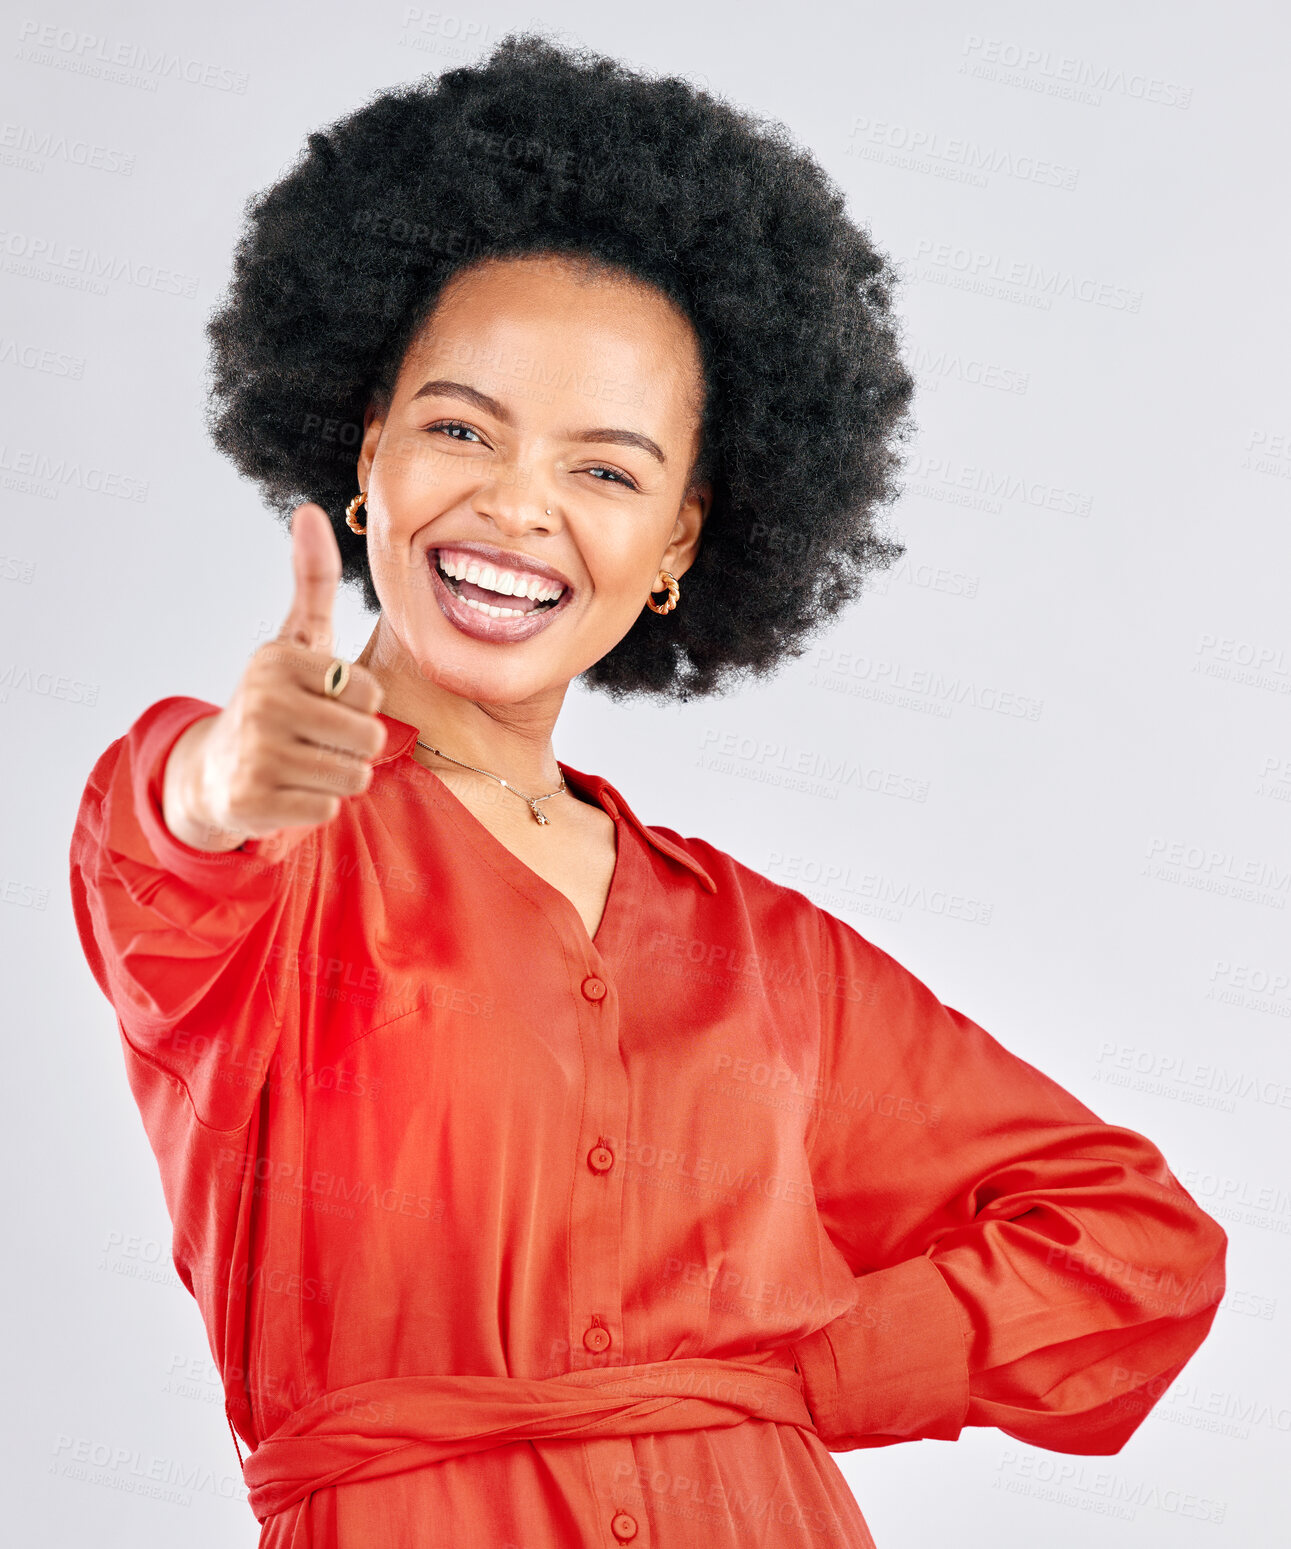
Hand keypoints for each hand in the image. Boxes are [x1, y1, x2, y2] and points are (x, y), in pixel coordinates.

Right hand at [162, 503, 386, 852]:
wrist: (214, 771)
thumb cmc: (275, 699)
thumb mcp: (294, 640)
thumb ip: (312, 581)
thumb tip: (310, 510)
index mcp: (278, 661)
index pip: (369, 693)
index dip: (358, 705)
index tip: (324, 701)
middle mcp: (263, 703)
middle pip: (368, 737)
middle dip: (355, 746)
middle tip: (319, 739)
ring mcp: (256, 754)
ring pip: (354, 776)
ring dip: (340, 776)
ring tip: (306, 763)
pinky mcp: (253, 801)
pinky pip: (329, 808)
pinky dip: (317, 805)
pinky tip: (288, 790)